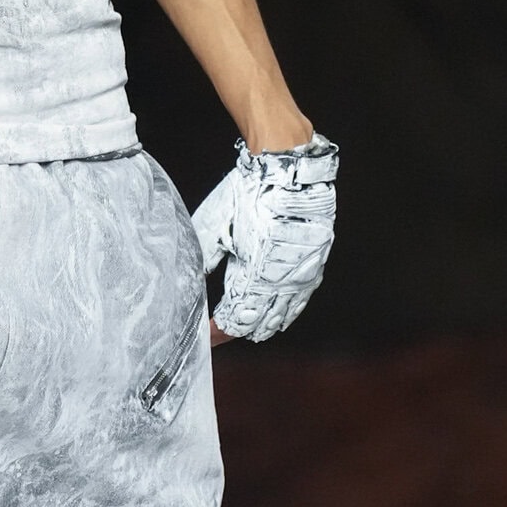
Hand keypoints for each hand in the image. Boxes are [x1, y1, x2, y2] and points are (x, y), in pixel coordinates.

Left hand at [193, 133, 338, 342]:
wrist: (289, 172)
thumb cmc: (250, 196)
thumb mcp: (215, 228)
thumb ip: (204, 261)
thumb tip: (192, 283)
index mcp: (253, 277)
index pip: (233, 319)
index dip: (216, 331)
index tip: (204, 334)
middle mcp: (281, 284)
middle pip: (257, 323)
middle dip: (235, 331)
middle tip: (218, 334)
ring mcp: (301, 277)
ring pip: (281, 317)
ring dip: (262, 324)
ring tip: (246, 329)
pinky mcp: (314, 266)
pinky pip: (299, 301)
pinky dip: (286, 312)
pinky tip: (279, 315)